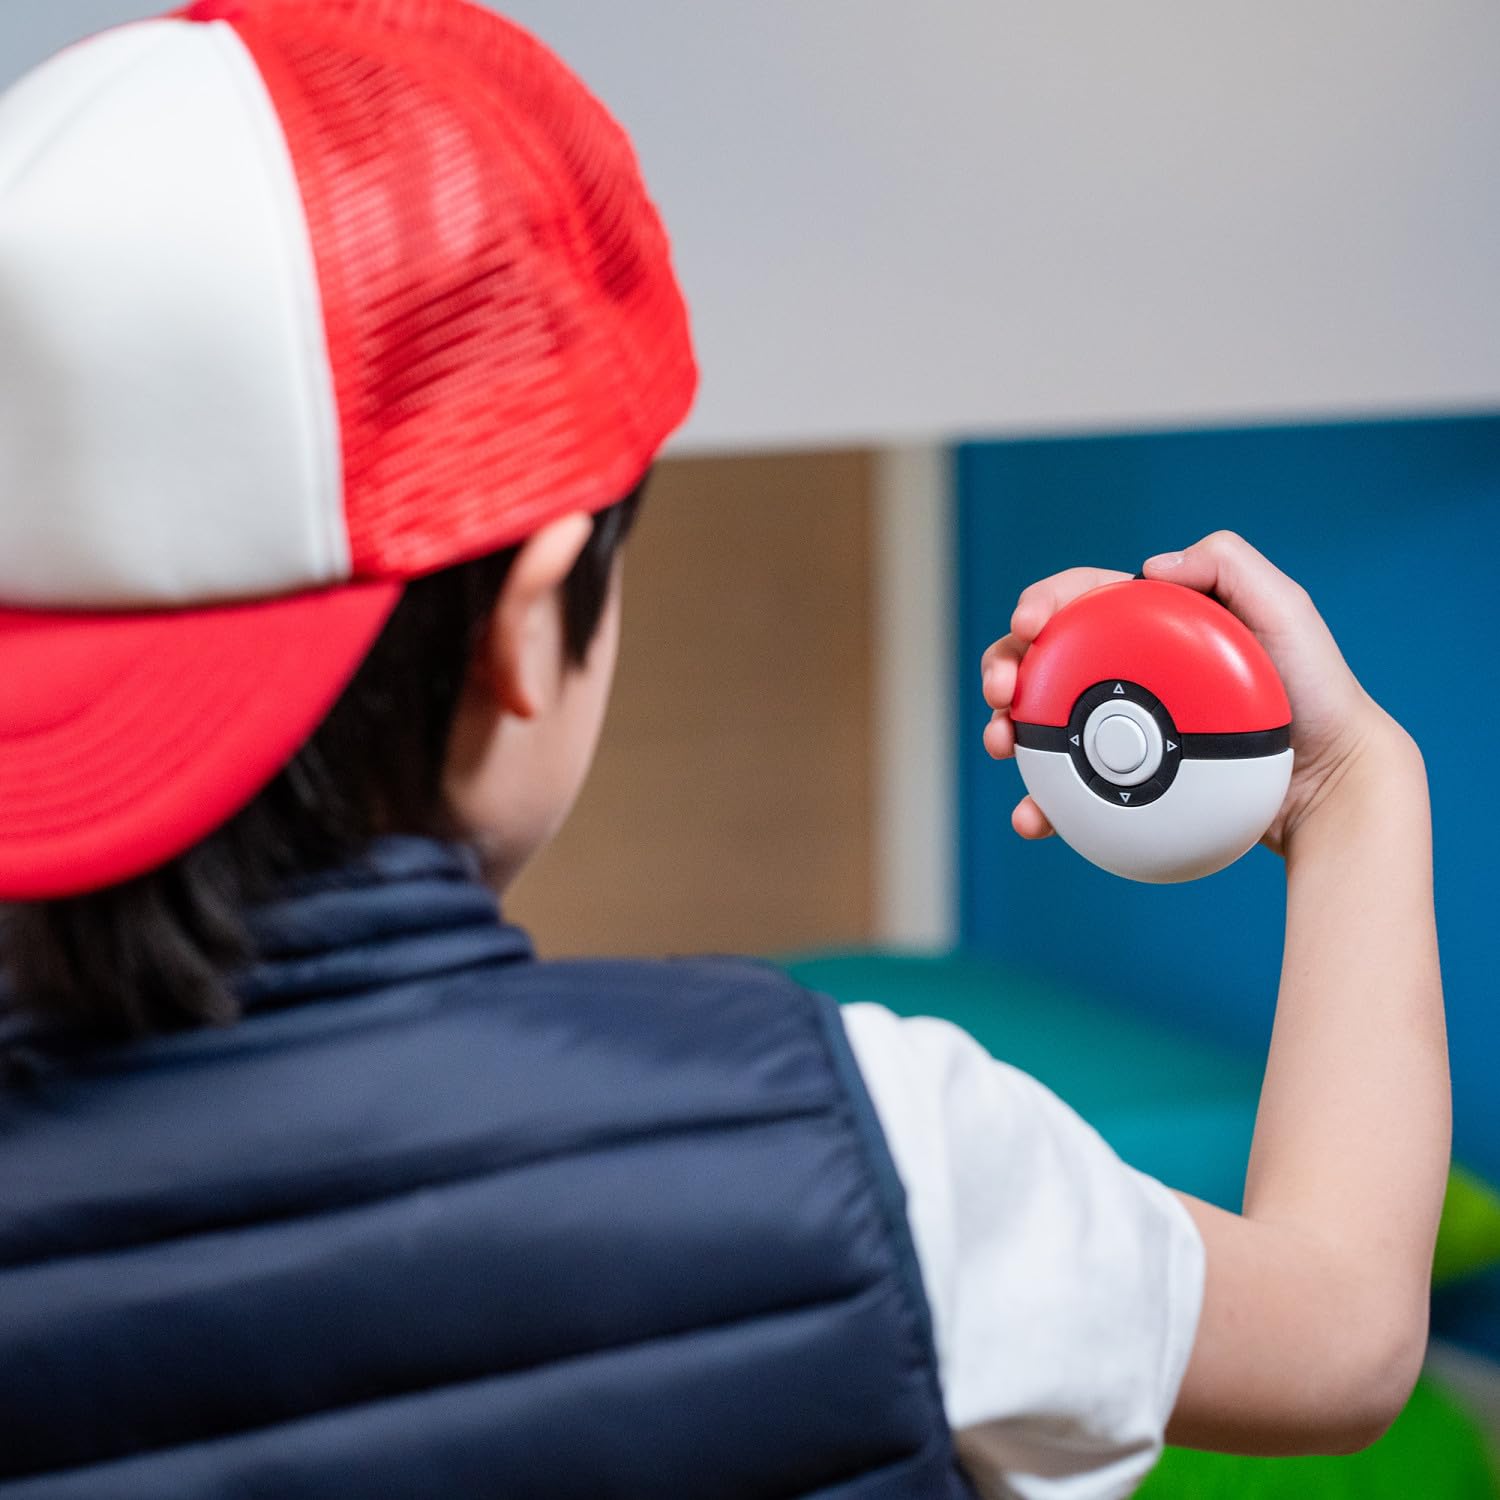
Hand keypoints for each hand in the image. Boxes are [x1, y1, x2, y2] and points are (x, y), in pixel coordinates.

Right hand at [980, 532, 1408, 854]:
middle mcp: (1127, 674)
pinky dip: (1039, 802)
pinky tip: (1034, 817)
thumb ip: (1228, 566)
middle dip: (1003, 667)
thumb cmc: (1314, 692)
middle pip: (1042, 659)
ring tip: (1003, 745)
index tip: (1030, 625)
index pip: (1080, 601)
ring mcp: (1123, 732)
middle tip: (1002, 693)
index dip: (1042, 604)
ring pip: (1040, 722)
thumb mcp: (1284, 611)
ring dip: (1005, 730)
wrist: (1328, 781)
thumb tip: (1149, 566)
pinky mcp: (1125, 784)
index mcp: (1151, 625)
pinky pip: (1067, 791)